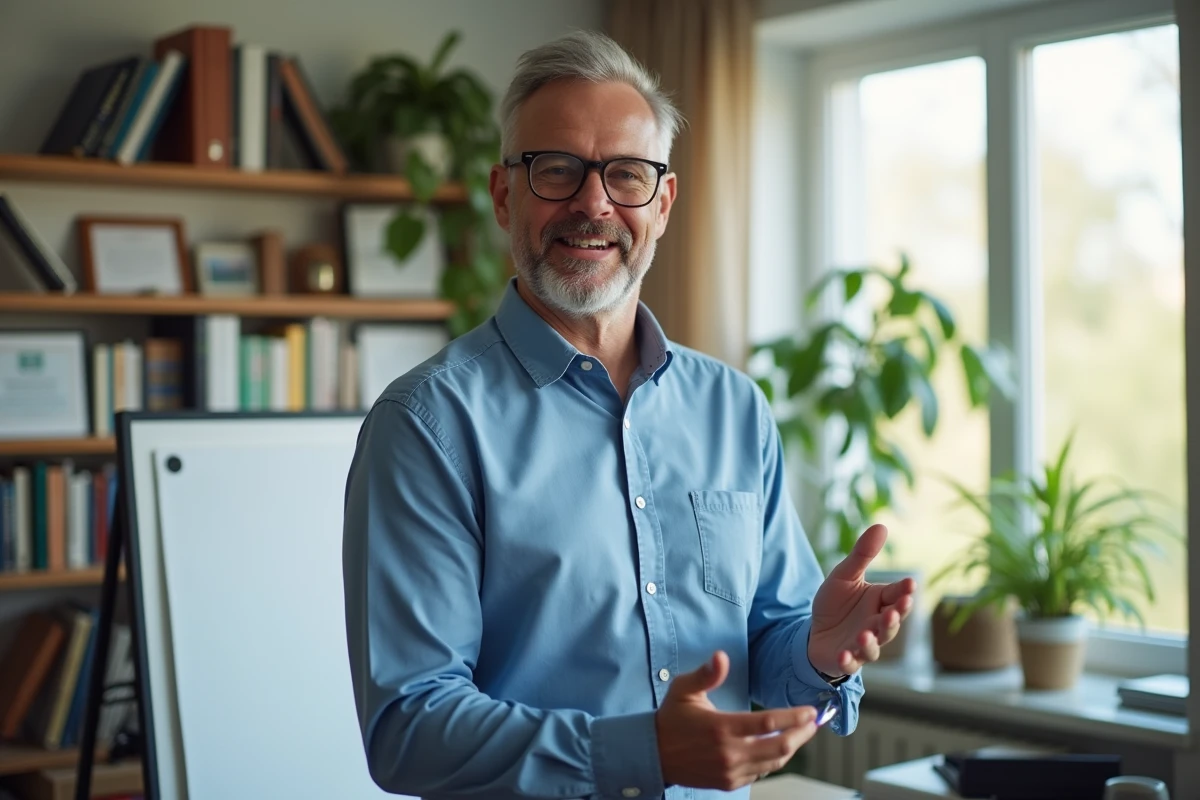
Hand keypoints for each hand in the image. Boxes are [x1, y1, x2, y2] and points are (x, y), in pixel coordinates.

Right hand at [655, 651, 817, 790]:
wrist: (654, 754)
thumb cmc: (671, 719)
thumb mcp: (684, 690)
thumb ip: (706, 674)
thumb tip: (721, 657)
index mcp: (721, 728)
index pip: (768, 724)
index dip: (794, 717)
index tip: (810, 711)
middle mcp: (729, 753)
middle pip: (779, 747)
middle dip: (802, 734)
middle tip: (814, 722)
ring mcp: (730, 771)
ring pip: (774, 762)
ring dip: (793, 747)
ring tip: (803, 733)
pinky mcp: (729, 782)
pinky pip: (761, 772)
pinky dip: (774, 760)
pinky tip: (779, 747)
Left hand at [808, 524, 915, 676]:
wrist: (815, 630)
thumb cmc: (836, 603)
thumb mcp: (844, 575)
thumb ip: (862, 554)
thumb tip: (882, 525)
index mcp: (880, 602)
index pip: (896, 596)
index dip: (903, 592)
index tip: (909, 585)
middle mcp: (877, 625)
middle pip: (891, 624)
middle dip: (894, 618)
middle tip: (895, 610)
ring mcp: (863, 644)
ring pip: (874, 646)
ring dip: (872, 642)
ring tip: (866, 634)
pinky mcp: (847, 659)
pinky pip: (851, 663)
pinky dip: (849, 660)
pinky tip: (844, 655)